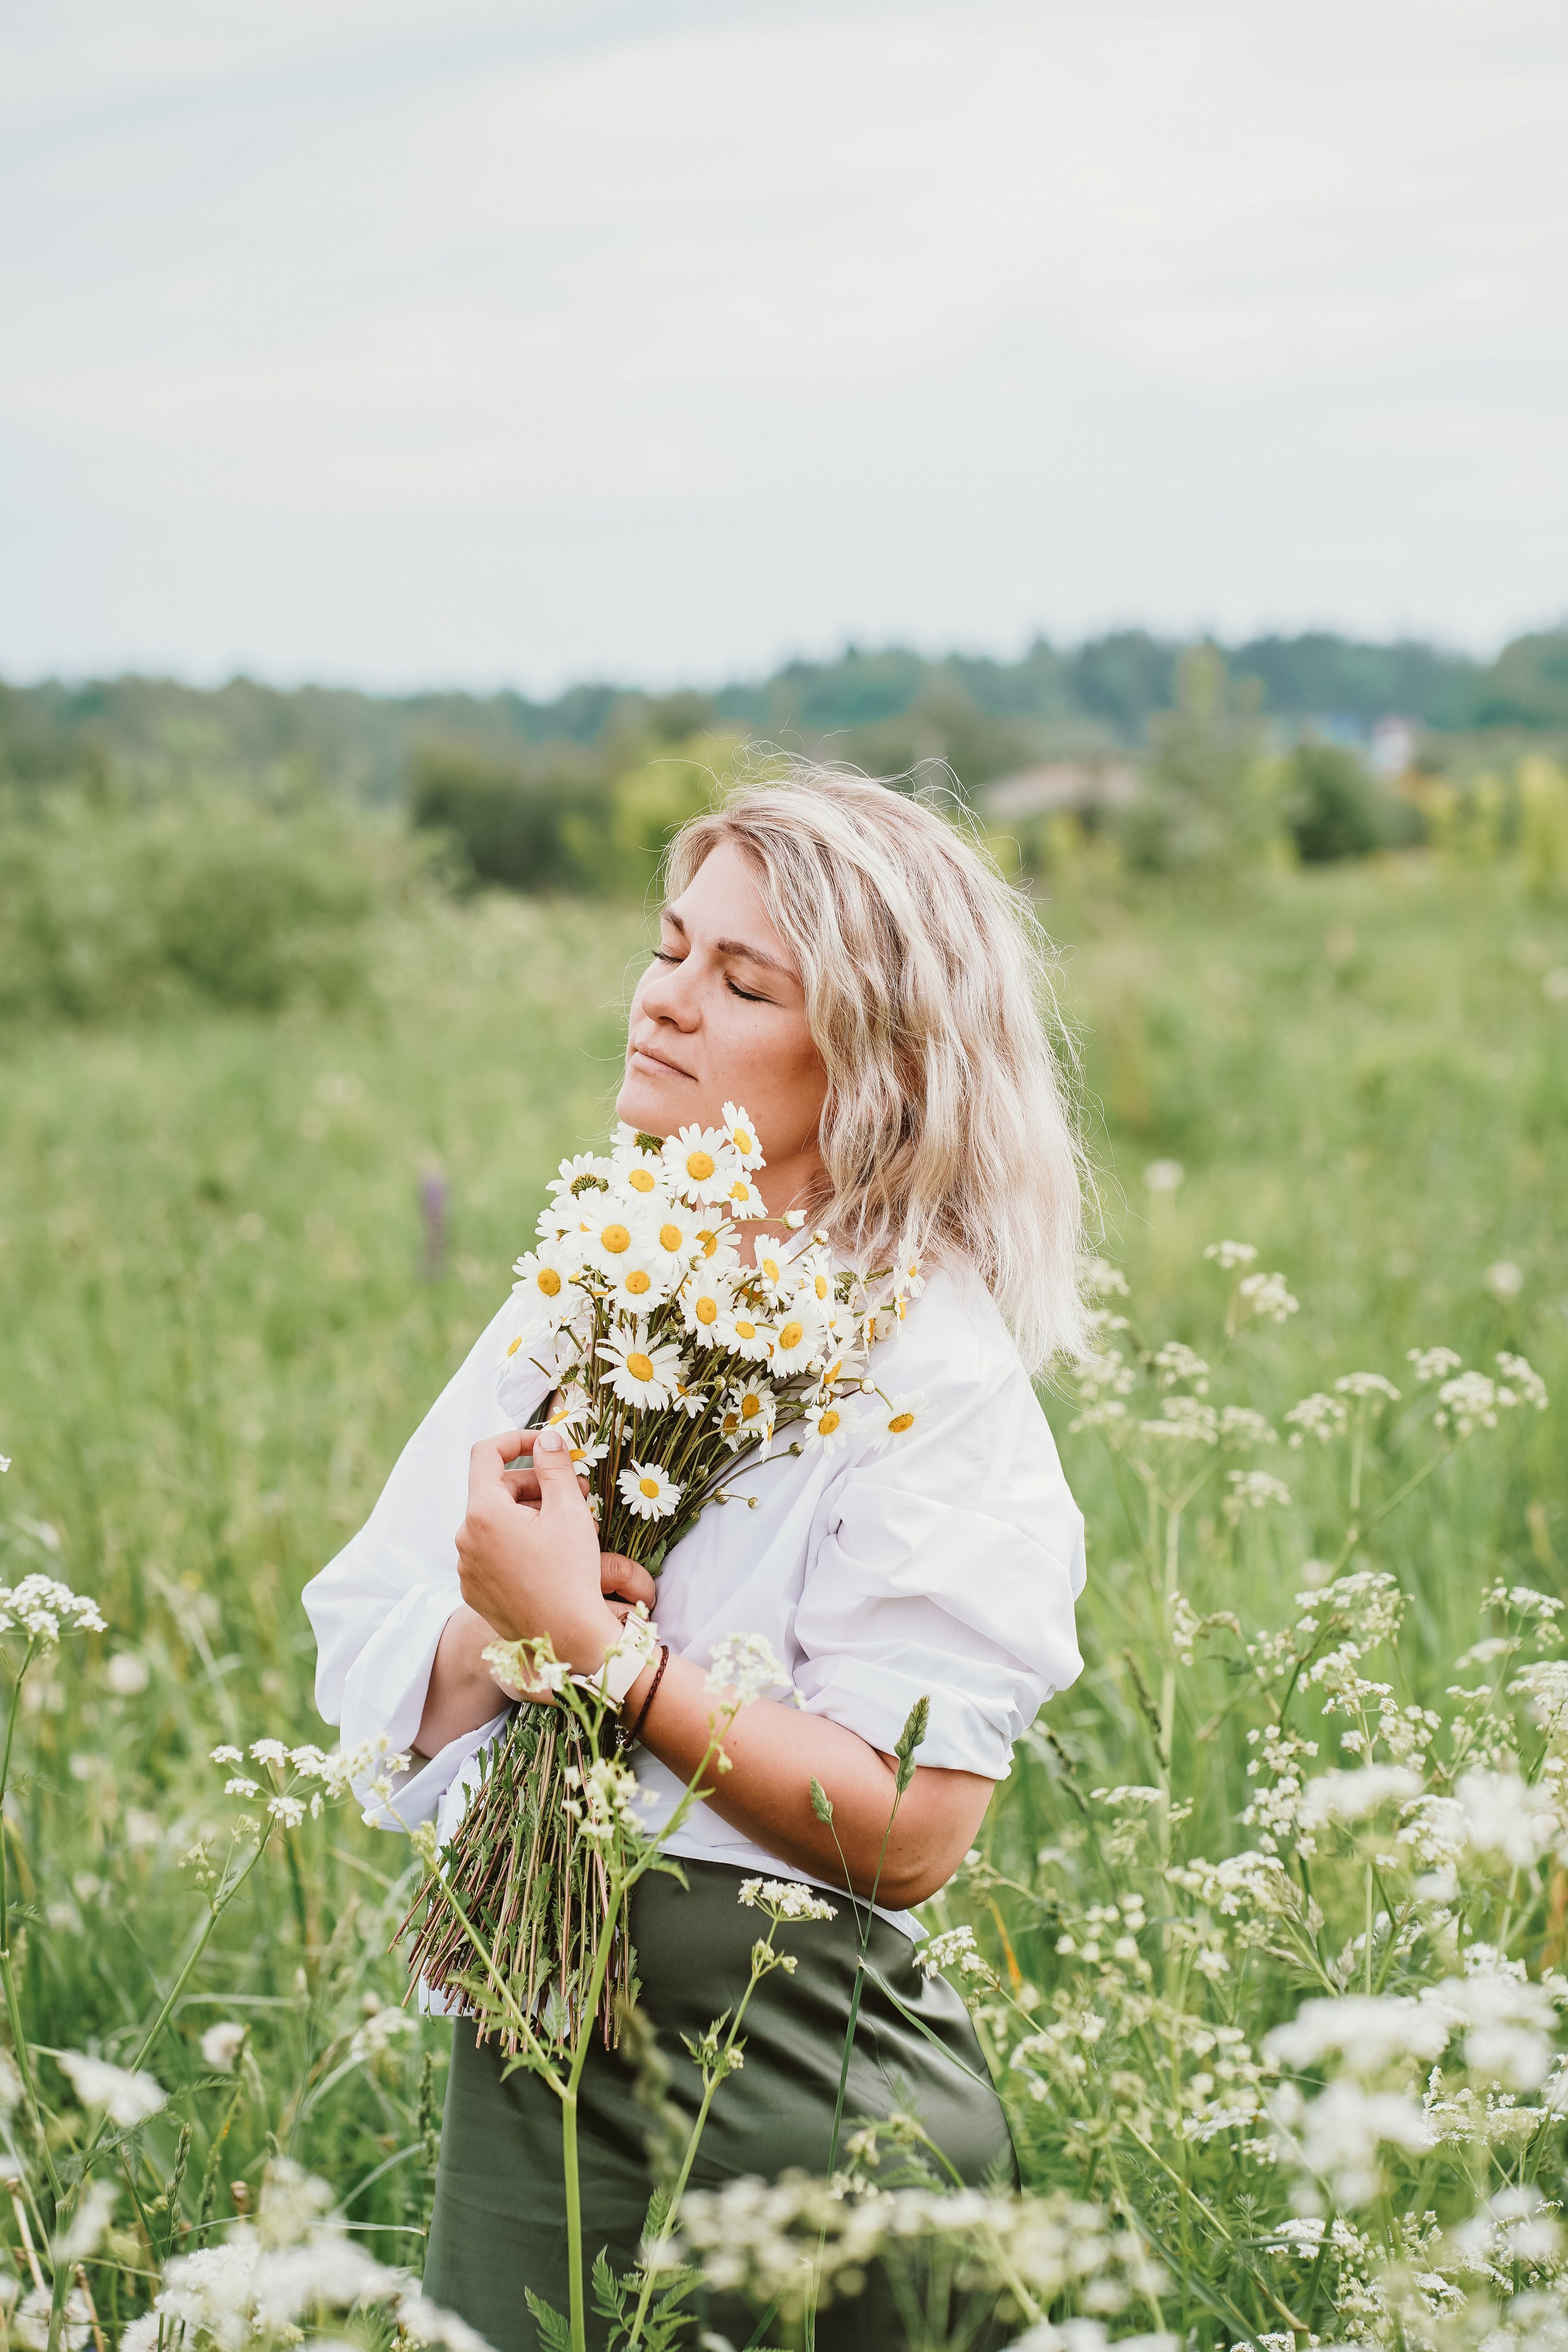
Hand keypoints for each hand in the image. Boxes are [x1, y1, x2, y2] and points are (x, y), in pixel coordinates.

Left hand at [456, 1428, 627, 1674]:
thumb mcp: (570, 1510)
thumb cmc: (570, 1573)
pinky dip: (516, 1542)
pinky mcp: (473, 1590)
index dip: (516, 1439)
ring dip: (528, 1514)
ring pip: (495, 1523)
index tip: (546, 1444)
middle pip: (495, 1490)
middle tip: (576, 1490)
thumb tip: (547, 1436)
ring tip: (569, 1524)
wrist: (567, 1639)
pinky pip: (491, 1552)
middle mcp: (464, 1537)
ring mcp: (466, 1567)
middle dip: (534, 1483)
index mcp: (482, 1512)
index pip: (486, 1454)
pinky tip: (549, 1554)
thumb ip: (555, 1465)